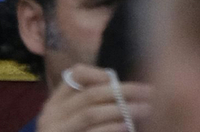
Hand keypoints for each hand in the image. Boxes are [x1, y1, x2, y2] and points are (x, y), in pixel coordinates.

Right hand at [36, 67, 150, 131]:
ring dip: (121, 109)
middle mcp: (51, 117)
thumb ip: (87, 107)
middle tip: (148, 91)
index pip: (75, 75)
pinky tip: (128, 127)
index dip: (100, 73)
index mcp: (53, 105)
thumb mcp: (72, 123)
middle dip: (122, 91)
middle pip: (90, 94)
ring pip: (91, 113)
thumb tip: (118, 86)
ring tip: (145, 109)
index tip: (121, 79)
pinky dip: (112, 129)